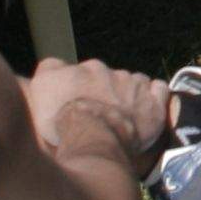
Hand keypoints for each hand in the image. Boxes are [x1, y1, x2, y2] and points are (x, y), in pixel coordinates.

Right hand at [23, 57, 174, 171]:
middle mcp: (111, 72)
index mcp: (86, 69)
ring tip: (123, 113)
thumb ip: (48, 70)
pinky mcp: (154, 104)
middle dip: (104, 91)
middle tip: (99, 112)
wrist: (94, 135)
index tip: (77, 102)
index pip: (82, 72)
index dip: (79, 87)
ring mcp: (135, 86)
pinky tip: (147, 106)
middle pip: (108, 78)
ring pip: (134, 82)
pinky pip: (159, 91)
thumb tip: (54, 64)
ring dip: (130, 93)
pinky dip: (154, 96)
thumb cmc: (63, 117)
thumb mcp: (41, 88)